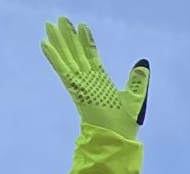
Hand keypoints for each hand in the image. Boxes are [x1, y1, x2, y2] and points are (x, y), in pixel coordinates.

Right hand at [41, 18, 148, 134]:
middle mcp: (89, 80)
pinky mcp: (75, 90)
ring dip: (59, 42)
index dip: (86, 41)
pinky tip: (45, 44)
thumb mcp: (135, 98)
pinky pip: (63, 71)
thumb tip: (143, 63)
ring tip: (50, 25)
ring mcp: (81, 84)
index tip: (82, 26)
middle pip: (76, 53)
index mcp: (101, 81)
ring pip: (67, 58)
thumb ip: (137, 81)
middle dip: (69, 37)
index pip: (92, 56)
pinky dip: (54, 58)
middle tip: (60, 19)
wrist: (117, 138)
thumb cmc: (126, 123)